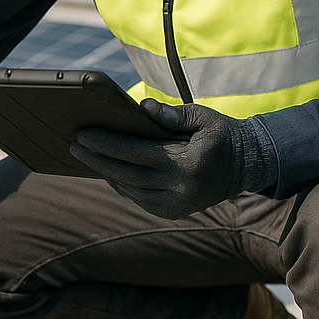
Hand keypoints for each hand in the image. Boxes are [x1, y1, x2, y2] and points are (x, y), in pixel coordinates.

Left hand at [69, 98, 274, 219]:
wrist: (246, 166)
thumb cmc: (221, 134)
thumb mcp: (203, 117)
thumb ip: (172, 113)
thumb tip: (142, 107)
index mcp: (187, 165)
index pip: (135, 154)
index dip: (106, 144)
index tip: (83, 134)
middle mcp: (180, 190)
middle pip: (126, 174)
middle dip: (96, 159)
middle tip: (72, 145)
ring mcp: (177, 205)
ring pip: (129, 190)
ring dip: (105, 172)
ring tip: (83, 155)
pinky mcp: (174, 211)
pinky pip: (138, 198)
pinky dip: (121, 184)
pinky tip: (106, 169)